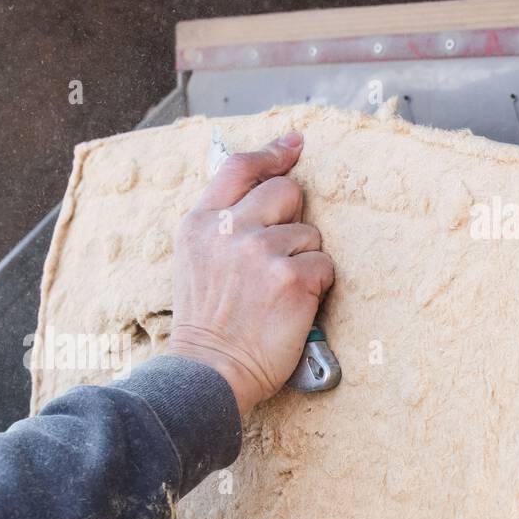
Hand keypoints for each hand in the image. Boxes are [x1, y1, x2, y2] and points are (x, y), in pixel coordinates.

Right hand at [167, 129, 333, 417]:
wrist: (207, 373)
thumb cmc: (206, 326)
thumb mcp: (194, 262)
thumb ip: (221, 224)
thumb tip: (265, 184)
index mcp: (200, 224)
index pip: (239, 168)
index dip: (272, 153)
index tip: (294, 145)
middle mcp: (229, 231)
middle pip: (285, 191)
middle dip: (293, 217)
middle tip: (280, 253)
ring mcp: (260, 252)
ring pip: (310, 233)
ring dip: (303, 260)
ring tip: (277, 292)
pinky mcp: (292, 278)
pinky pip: (324, 264)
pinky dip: (316, 286)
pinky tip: (293, 306)